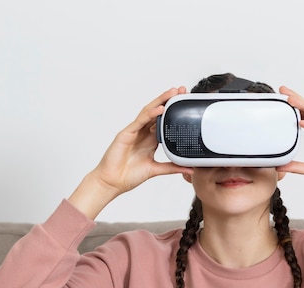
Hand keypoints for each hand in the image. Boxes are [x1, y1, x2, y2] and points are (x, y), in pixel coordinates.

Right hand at [69, 87, 193, 218]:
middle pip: (157, 112)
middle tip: (182, 90)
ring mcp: (134, 132)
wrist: (112, 183)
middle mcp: (143, 133)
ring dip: (161, 101)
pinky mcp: (126, 134)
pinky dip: (150, 114)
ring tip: (172, 93)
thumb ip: (173, 167)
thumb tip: (190, 169)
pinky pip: (139, 121)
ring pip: (148, 112)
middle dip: (169, 100)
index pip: (164, 120)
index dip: (174, 111)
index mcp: (150, 140)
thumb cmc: (129, 175)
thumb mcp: (156, 170)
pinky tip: (159, 108)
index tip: (185, 102)